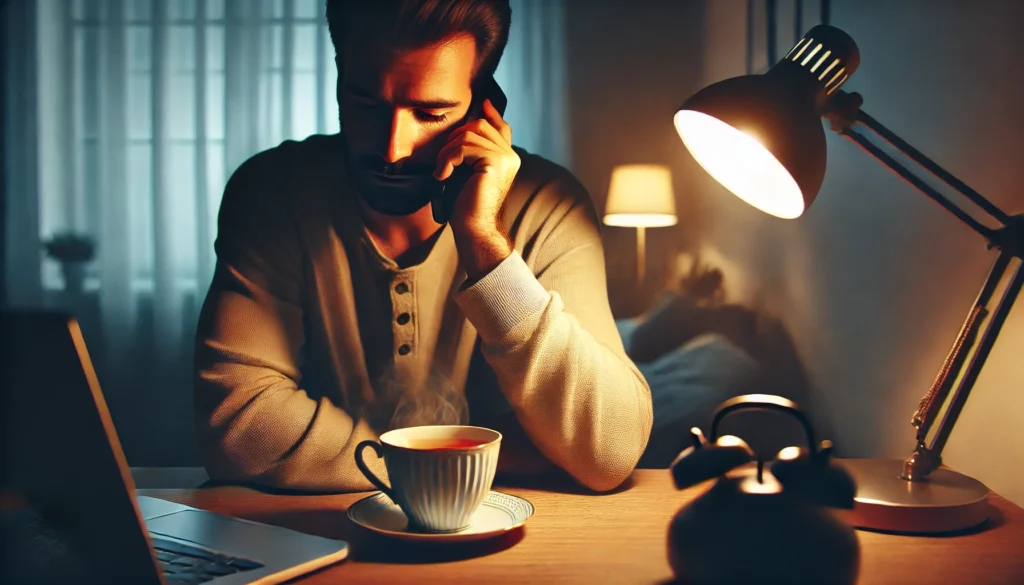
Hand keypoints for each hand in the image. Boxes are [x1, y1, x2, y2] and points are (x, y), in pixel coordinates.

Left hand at [434, 99, 520, 278]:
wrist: (475, 229)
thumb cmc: (468, 205)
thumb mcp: (468, 172)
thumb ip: (470, 152)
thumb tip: (462, 131)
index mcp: (508, 158)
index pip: (500, 127)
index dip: (491, 113)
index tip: (483, 103)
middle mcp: (511, 156)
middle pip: (479, 125)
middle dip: (454, 138)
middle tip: (442, 161)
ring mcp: (506, 158)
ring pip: (469, 134)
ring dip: (447, 151)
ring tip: (441, 171)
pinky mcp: (495, 162)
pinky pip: (464, 147)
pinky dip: (448, 159)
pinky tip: (443, 176)